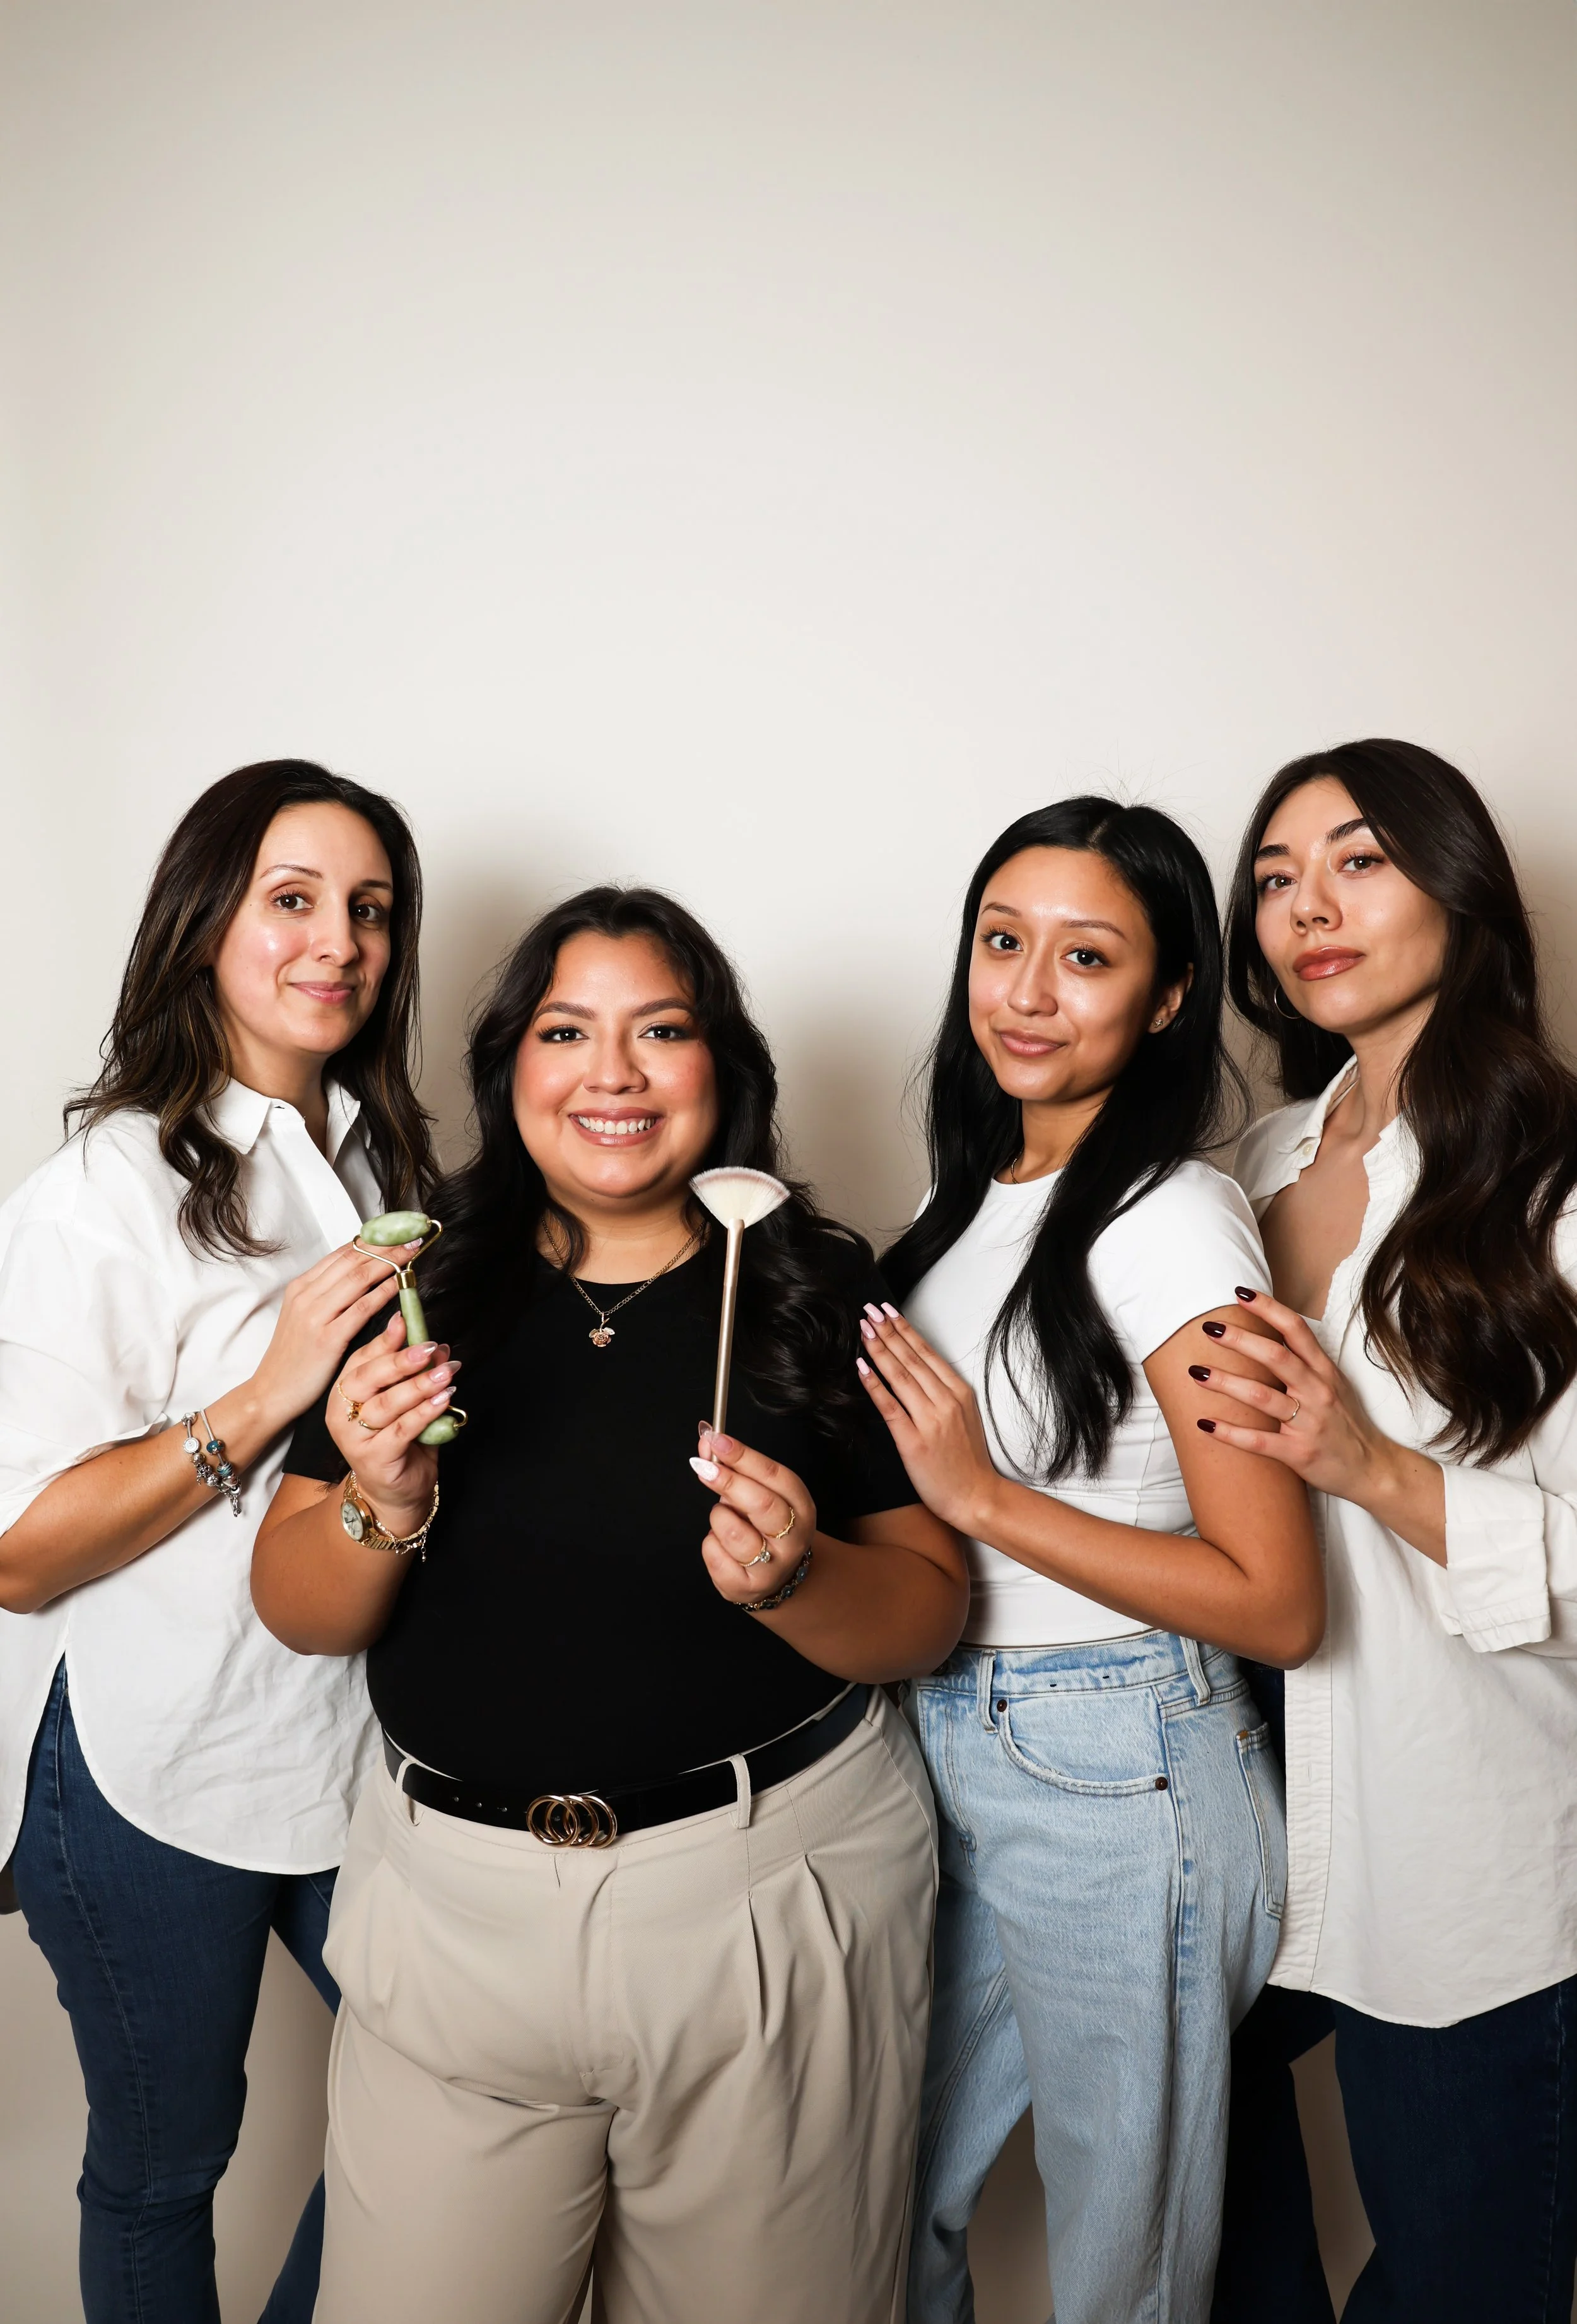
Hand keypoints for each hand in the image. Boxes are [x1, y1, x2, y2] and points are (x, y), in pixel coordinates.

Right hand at [249, 1239, 420, 1432]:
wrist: (271, 1392)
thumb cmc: (294, 1357)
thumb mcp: (304, 1317)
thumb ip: (327, 1296)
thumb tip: (360, 1275)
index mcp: (301, 1287)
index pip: (341, 1253)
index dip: (372, 1240)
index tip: (396, 1232)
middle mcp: (306, 1295)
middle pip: (352, 1260)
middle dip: (385, 1245)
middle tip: (411, 1236)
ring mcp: (315, 1315)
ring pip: (358, 1278)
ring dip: (389, 1262)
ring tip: (411, 1252)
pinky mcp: (326, 1338)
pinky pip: (362, 1308)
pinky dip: (383, 1292)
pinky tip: (401, 1284)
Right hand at [326, 1311, 458, 1534]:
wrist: (394, 1492)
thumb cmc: (399, 1441)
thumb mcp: (407, 1402)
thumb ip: (417, 1375)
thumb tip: (440, 1347)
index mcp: (343, 1393)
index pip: (360, 1360)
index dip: (384, 1340)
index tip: (406, 1322)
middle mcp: (341, 1414)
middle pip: (367, 1378)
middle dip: (400, 1360)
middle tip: (429, 1347)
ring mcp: (354, 1438)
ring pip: (385, 1404)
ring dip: (418, 1385)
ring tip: (445, 1373)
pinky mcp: (373, 1458)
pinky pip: (402, 1429)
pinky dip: (424, 1412)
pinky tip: (444, 1399)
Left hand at [690, 1427, 816, 1605]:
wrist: (778, 1576)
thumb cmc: (763, 1525)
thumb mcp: (759, 1492)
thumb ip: (735, 1467)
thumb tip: (707, 1441)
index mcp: (801, 1507)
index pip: (775, 1475)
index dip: (743, 1455)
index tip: (716, 1439)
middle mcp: (792, 1538)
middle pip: (761, 1503)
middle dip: (728, 1481)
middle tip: (703, 1467)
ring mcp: (771, 1567)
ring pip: (732, 1531)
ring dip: (718, 1517)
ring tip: (725, 1519)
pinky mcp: (746, 1587)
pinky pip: (714, 1554)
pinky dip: (710, 1542)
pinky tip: (722, 1545)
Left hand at [855, 1302, 999, 1534]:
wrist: (976, 1496)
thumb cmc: (967, 1461)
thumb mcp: (964, 1418)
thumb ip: (944, 1394)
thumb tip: (918, 1372)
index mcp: (960, 1392)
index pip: (927, 1353)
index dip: (905, 1329)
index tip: (888, 1310)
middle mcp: (946, 1401)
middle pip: (912, 1358)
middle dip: (888, 1331)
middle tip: (869, 1311)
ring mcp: (931, 1420)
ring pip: (901, 1376)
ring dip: (880, 1349)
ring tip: (864, 1330)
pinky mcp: (914, 1440)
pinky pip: (890, 1406)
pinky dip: (875, 1385)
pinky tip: (862, 1368)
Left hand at [1193, 1287, 1396, 1501]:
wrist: (1372, 1469)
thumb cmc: (1346, 1423)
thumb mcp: (1333, 1384)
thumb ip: (1305, 1361)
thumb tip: (1269, 1334)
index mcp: (1324, 1371)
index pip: (1296, 1330)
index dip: (1268, 1309)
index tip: (1240, 1293)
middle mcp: (1317, 1392)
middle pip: (1275, 1357)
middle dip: (1239, 1340)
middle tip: (1208, 1327)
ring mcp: (1308, 1423)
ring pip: (1262, 1397)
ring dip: (1226, 1383)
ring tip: (1196, 1372)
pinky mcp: (1298, 1453)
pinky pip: (1259, 1441)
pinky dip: (1229, 1432)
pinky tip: (1204, 1423)